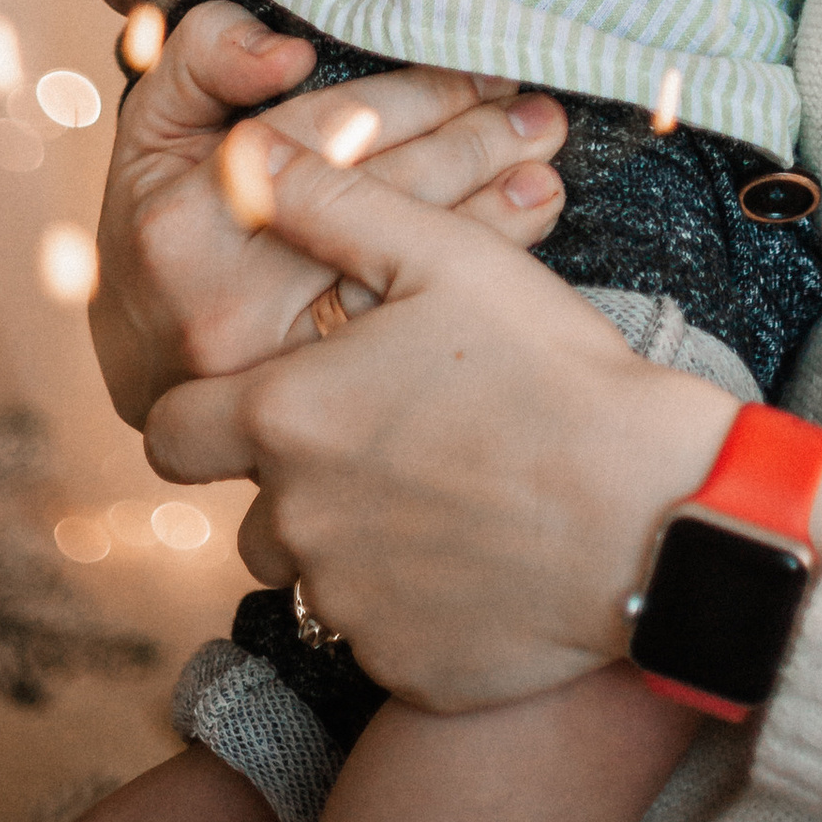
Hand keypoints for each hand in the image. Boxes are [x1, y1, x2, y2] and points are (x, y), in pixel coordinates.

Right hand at [91, 0, 568, 425]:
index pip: (328, 137)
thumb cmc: (161, 219)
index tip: (483, 68)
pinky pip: (413, 328)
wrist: (144, 361)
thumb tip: (289, 53)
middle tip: (539, 111)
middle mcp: (228, 302)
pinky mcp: (317, 408)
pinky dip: (478, 269)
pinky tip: (527, 223)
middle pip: (380, 200)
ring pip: (406, 270)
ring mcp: (275, 369)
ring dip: (492, 207)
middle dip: (471, 142)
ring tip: (544, 159)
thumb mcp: (157, 124)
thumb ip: (204, 59)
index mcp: (185, 219)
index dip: (415, 95)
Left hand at [146, 113, 821, 710]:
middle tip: (378, 434)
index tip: (263, 394)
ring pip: (308, 568)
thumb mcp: (446, 257)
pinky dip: (408, 594)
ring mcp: (345, 604)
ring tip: (437, 484)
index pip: (171, 430)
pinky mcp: (398, 665)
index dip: (205, 409)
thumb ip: (331, 203)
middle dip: (287, 474)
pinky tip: (476, 544)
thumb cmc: (549, 369)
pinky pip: (375, 628)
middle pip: (245, 505)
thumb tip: (244, 156)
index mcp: (287, 419)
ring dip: (345, 535)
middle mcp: (295, 521)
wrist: (649, 513)